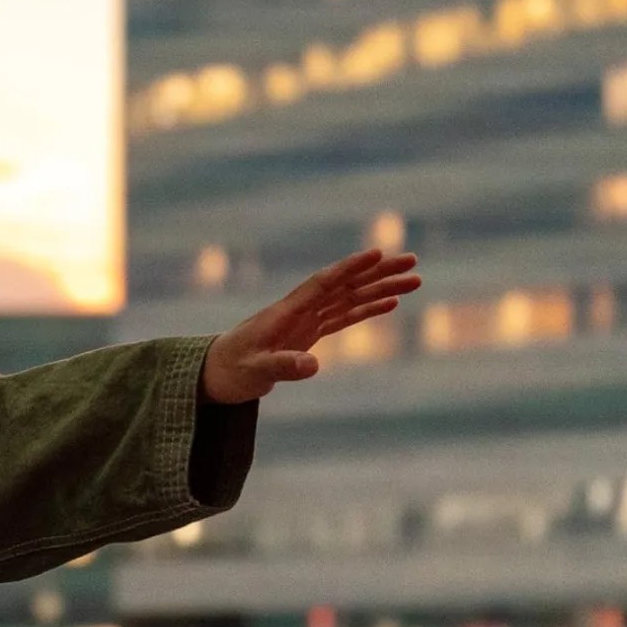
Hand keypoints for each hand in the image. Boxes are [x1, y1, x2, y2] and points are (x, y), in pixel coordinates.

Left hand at [200, 248, 420, 403]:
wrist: (212, 374)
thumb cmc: (229, 370)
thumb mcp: (254, 372)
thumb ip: (282, 367)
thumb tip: (314, 365)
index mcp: (285, 312)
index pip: (323, 283)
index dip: (350, 268)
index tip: (378, 252)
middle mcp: (298, 311)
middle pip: (344, 285)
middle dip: (378, 272)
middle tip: (412, 261)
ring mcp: (304, 321)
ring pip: (349, 299)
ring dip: (380, 288)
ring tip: (414, 281)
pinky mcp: (306, 334)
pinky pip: (342, 318)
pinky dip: (366, 309)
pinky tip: (390, 303)